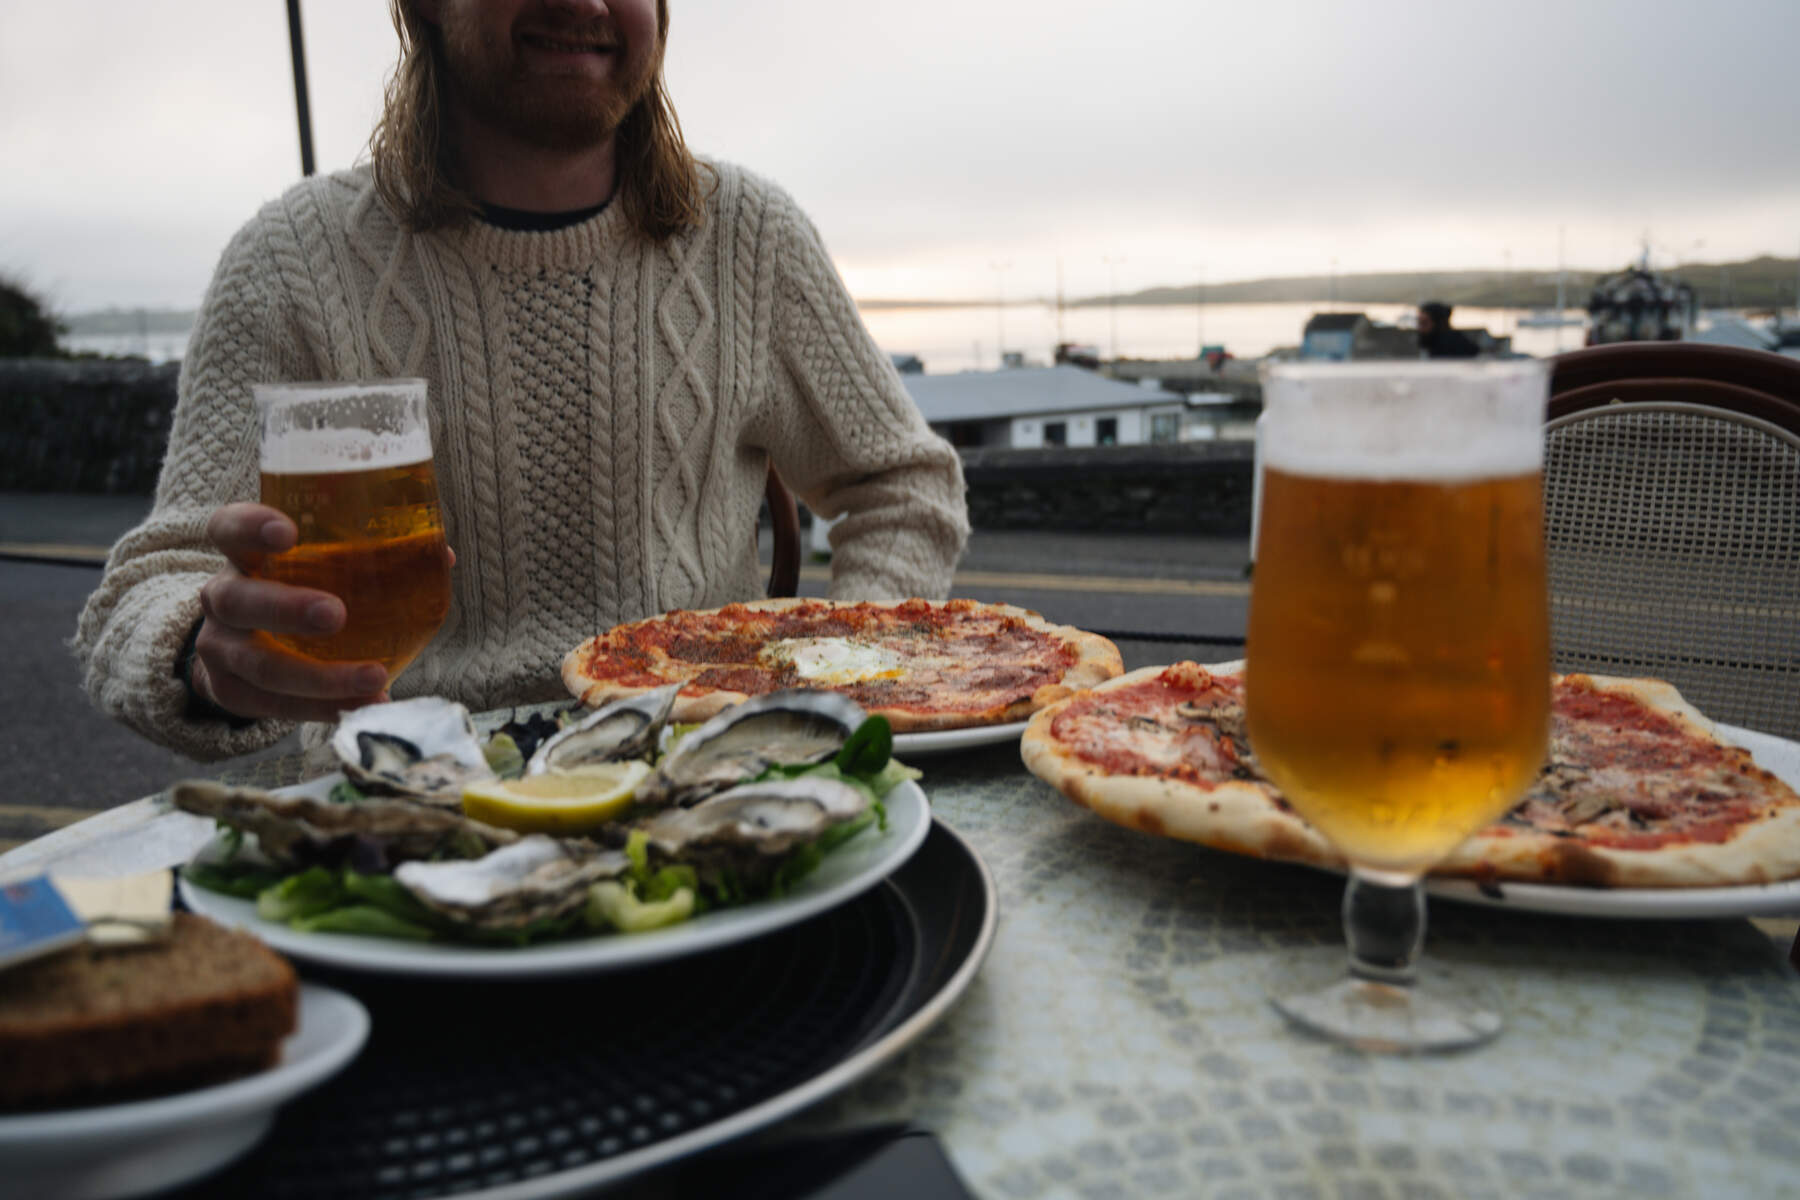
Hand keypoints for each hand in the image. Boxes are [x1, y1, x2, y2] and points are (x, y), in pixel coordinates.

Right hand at [192, 503, 389, 721]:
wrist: (245, 648)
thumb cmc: (299, 592)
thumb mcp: (318, 567)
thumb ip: (369, 556)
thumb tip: (441, 555)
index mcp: (243, 555)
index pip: (229, 528)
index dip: (251, 527)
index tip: (288, 532)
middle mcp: (221, 597)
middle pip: (237, 599)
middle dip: (286, 608)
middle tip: (336, 614)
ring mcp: (219, 648)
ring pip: (259, 665)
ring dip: (320, 676)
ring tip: (374, 676)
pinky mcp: (229, 691)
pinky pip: (274, 705)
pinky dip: (320, 708)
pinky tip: (362, 705)